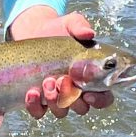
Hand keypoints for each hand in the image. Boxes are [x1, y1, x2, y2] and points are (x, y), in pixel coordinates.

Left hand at [8, 6, 114, 120]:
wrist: (34, 30)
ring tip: (46, 81)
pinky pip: (38, 112)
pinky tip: (31, 92)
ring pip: (61, 111)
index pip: (104, 97)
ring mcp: (57, 97)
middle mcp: (76, 91)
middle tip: (61, 80)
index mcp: (91, 77)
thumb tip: (89, 33)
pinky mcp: (38, 99)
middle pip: (82, 107)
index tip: (88, 94)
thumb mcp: (71, 24)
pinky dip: (34, 105)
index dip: (100, 100)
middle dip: (72, 98)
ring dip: (54, 100)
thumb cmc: (59, 28)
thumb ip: (81, 27)